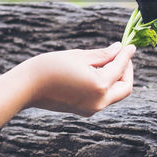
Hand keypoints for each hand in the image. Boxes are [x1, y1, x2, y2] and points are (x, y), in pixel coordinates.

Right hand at [17, 43, 134, 115]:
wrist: (27, 87)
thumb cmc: (49, 67)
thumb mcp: (79, 56)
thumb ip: (103, 55)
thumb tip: (119, 49)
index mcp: (100, 85)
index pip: (120, 67)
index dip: (126, 55)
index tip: (130, 45)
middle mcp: (99, 101)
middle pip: (125, 87)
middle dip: (126, 71)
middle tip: (121, 55)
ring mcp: (92, 109)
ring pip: (115, 94)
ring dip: (116, 78)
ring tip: (108, 61)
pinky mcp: (85, 110)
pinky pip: (103, 98)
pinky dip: (106, 85)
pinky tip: (97, 72)